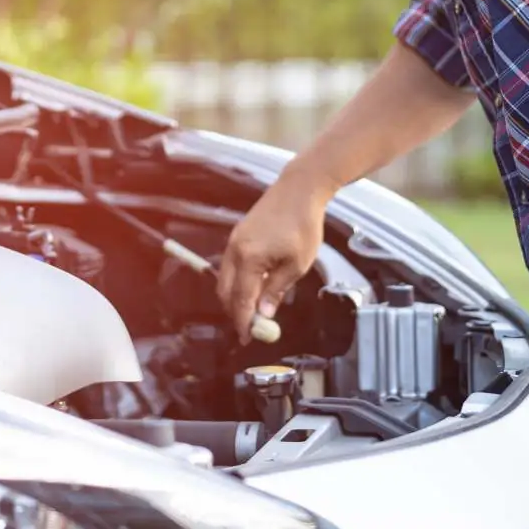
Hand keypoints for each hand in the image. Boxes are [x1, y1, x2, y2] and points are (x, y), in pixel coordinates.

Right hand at [217, 166, 331, 344]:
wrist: (299, 189)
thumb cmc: (303, 225)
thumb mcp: (297, 264)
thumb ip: (277, 290)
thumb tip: (264, 314)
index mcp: (248, 259)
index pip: (240, 300)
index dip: (243, 322)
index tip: (247, 339)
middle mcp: (235, 250)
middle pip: (225, 291)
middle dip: (235, 311)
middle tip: (250, 326)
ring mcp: (234, 240)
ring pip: (226, 278)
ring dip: (235, 296)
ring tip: (254, 308)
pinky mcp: (239, 234)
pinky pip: (231, 265)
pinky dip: (237, 280)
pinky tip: (254, 285)